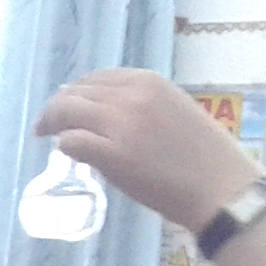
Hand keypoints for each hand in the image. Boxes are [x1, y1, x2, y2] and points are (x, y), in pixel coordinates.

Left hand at [34, 69, 261, 230]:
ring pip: (67, 113)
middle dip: (56, 109)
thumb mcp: (173, 110)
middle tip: (45, 126)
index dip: (74, 91)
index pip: (96, 78)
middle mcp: (133, 96)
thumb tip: (101, 110)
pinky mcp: (114, 155)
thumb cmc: (203, 155)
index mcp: (149, 81)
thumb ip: (138, 106)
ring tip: (46, 136)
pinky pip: (72, 143)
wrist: (220, 187)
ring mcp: (122, 125)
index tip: (64, 106)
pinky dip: (64, 146)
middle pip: (76, 93)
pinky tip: (67, 154)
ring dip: (52, 124)